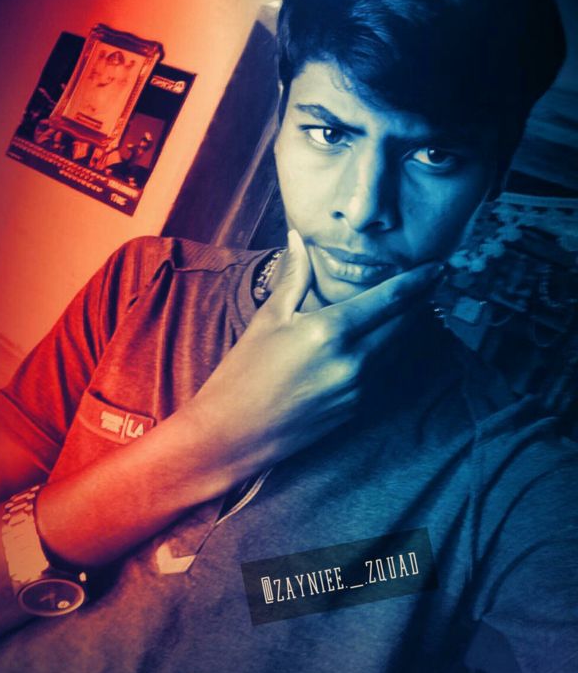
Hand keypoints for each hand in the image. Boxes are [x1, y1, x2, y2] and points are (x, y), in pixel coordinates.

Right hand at [181, 230, 440, 481]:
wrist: (235, 433)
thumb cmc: (245, 371)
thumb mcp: (269, 318)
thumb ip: (293, 277)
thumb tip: (297, 238)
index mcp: (331, 330)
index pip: (390, 300)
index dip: (419, 281)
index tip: (438, 267)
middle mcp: (353, 360)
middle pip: (404, 325)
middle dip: (421, 302)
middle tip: (433, 282)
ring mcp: (358, 389)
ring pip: (398, 350)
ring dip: (409, 328)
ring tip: (418, 306)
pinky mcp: (356, 409)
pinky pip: (384, 373)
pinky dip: (391, 352)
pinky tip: (388, 341)